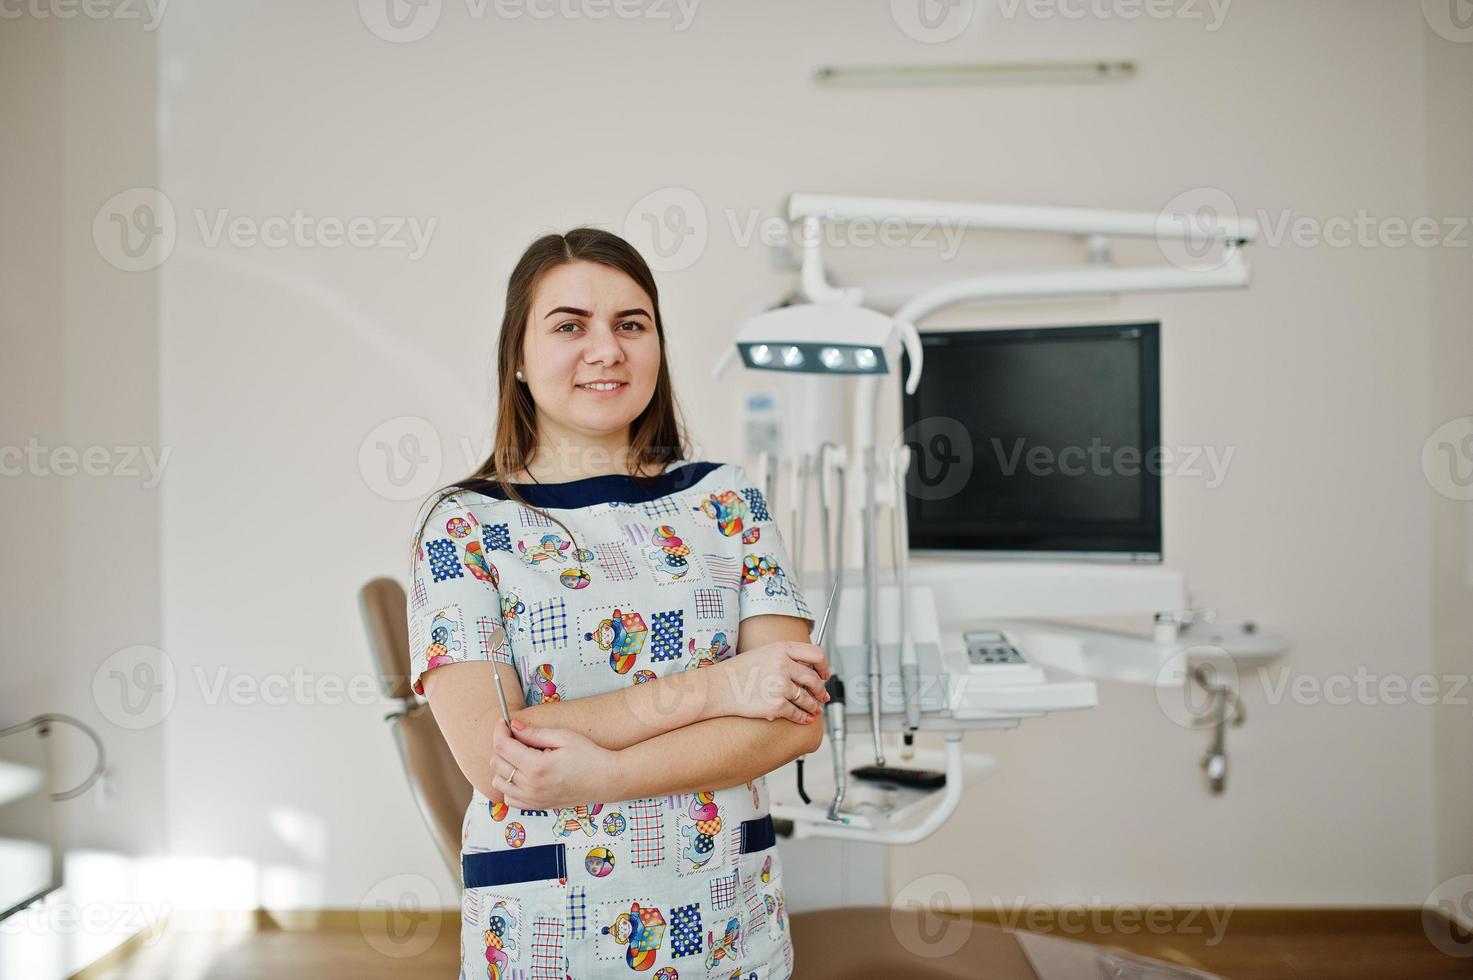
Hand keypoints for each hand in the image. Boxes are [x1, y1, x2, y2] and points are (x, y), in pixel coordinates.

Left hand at [490, 718, 616, 808]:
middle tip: (517, 737)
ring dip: (503, 766)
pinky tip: (523, 774)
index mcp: (537, 766)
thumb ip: (535, 733)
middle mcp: (531, 786)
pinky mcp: (537, 806)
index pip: (502, 746)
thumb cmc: (589, 756)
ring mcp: (533, 799)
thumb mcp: (563, 737)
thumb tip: (513, 726)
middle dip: (502, 746)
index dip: (499, 730)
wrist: (606, 780)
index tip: (503, 723)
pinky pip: (509, 799)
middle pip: (496, 763)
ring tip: (520, 756)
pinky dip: (509, 786)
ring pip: (498, 782)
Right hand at [710, 640, 830, 724]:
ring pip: (807, 699)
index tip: (825, 674)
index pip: (816, 654)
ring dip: (813, 706)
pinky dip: (803, 718)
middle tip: (823, 696)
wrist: (718, 688)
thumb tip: (809, 671)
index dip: (824, 666)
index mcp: (782, 648)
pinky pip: (797, 713)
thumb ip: (787, 658)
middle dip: (821, 691)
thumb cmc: (738, 671)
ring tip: (814, 709)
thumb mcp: (764, 653)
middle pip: (814, 679)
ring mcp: (780, 686)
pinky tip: (805, 718)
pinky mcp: (775, 706)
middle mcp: (783, 665)